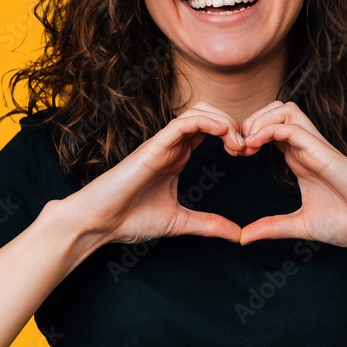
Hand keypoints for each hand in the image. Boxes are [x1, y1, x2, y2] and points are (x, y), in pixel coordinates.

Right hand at [70, 102, 245, 244]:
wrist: (97, 223)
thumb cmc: (129, 219)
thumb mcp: (180, 222)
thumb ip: (209, 225)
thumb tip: (238, 234)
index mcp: (177, 156)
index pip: (211, 130)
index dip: (234, 135)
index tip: (249, 153)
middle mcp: (171, 145)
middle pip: (209, 114)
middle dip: (234, 124)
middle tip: (249, 146)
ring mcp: (162, 143)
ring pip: (198, 112)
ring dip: (224, 121)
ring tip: (239, 143)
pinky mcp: (153, 146)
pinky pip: (182, 122)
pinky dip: (207, 122)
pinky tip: (224, 134)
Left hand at [237, 101, 346, 248]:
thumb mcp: (301, 226)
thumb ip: (273, 227)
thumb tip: (244, 237)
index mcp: (300, 160)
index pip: (270, 128)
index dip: (248, 135)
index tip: (234, 155)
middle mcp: (307, 148)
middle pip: (275, 110)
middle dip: (250, 121)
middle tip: (236, 147)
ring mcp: (316, 147)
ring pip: (284, 109)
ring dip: (259, 121)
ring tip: (246, 144)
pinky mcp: (323, 151)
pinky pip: (292, 126)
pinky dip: (268, 129)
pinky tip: (255, 145)